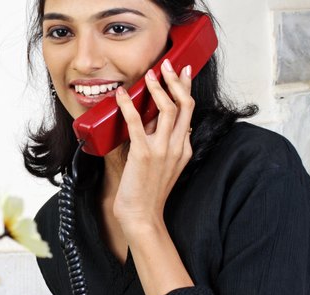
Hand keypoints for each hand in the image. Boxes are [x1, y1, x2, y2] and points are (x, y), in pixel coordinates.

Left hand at [112, 59, 193, 230]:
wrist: (142, 215)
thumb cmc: (148, 191)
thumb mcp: (164, 164)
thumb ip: (163, 142)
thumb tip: (151, 120)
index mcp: (184, 148)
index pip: (189, 112)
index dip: (185, 89)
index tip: (183, 73)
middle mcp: (177, 146)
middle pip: (185, 105)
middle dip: (178, 81)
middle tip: (169, 64)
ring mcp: (162, 150)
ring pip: (168, 109)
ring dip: (159, 88)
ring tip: (150, 74)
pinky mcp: (144, 154)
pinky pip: (137, 123)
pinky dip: (128, 106)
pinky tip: (120, 95)